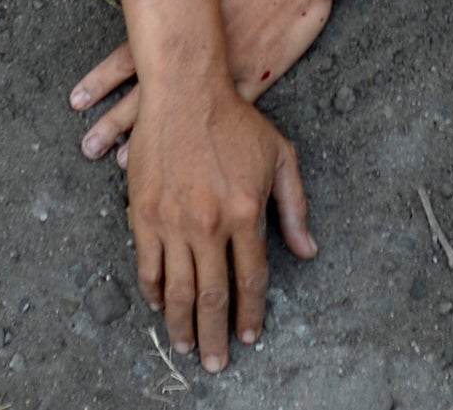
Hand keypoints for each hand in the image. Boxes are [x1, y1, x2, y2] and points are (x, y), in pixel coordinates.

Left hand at [72, 0, 335, 160]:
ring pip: (180, 113)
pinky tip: (186, 161)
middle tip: (87, 145)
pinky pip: (226, 117)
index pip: (128, 57)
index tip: (76, 101)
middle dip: (113, 121)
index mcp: (180, 21)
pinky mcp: (257, 78)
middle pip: (145, 93)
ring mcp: (226, 68)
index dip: (101, 80)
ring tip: (121, 162)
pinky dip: (204, 139)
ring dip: (150, 138)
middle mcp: (197, 50)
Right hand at [124, 84, 318, 371]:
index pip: (251, 279)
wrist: (186, 89)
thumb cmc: (236, 121)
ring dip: (183, 323)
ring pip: (179, 288)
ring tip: (187, 345)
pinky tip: (161, 304)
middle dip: (215, 334)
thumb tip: (308, 250)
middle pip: (213, 295)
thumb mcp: (280, 157)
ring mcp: (174, 220)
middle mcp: (210, 224)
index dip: (250, 313)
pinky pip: (148, 264)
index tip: (249, 337)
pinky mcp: (144, 212)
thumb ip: (294, 207)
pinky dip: (154, 290)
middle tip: (214, 362)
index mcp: (246, 213)